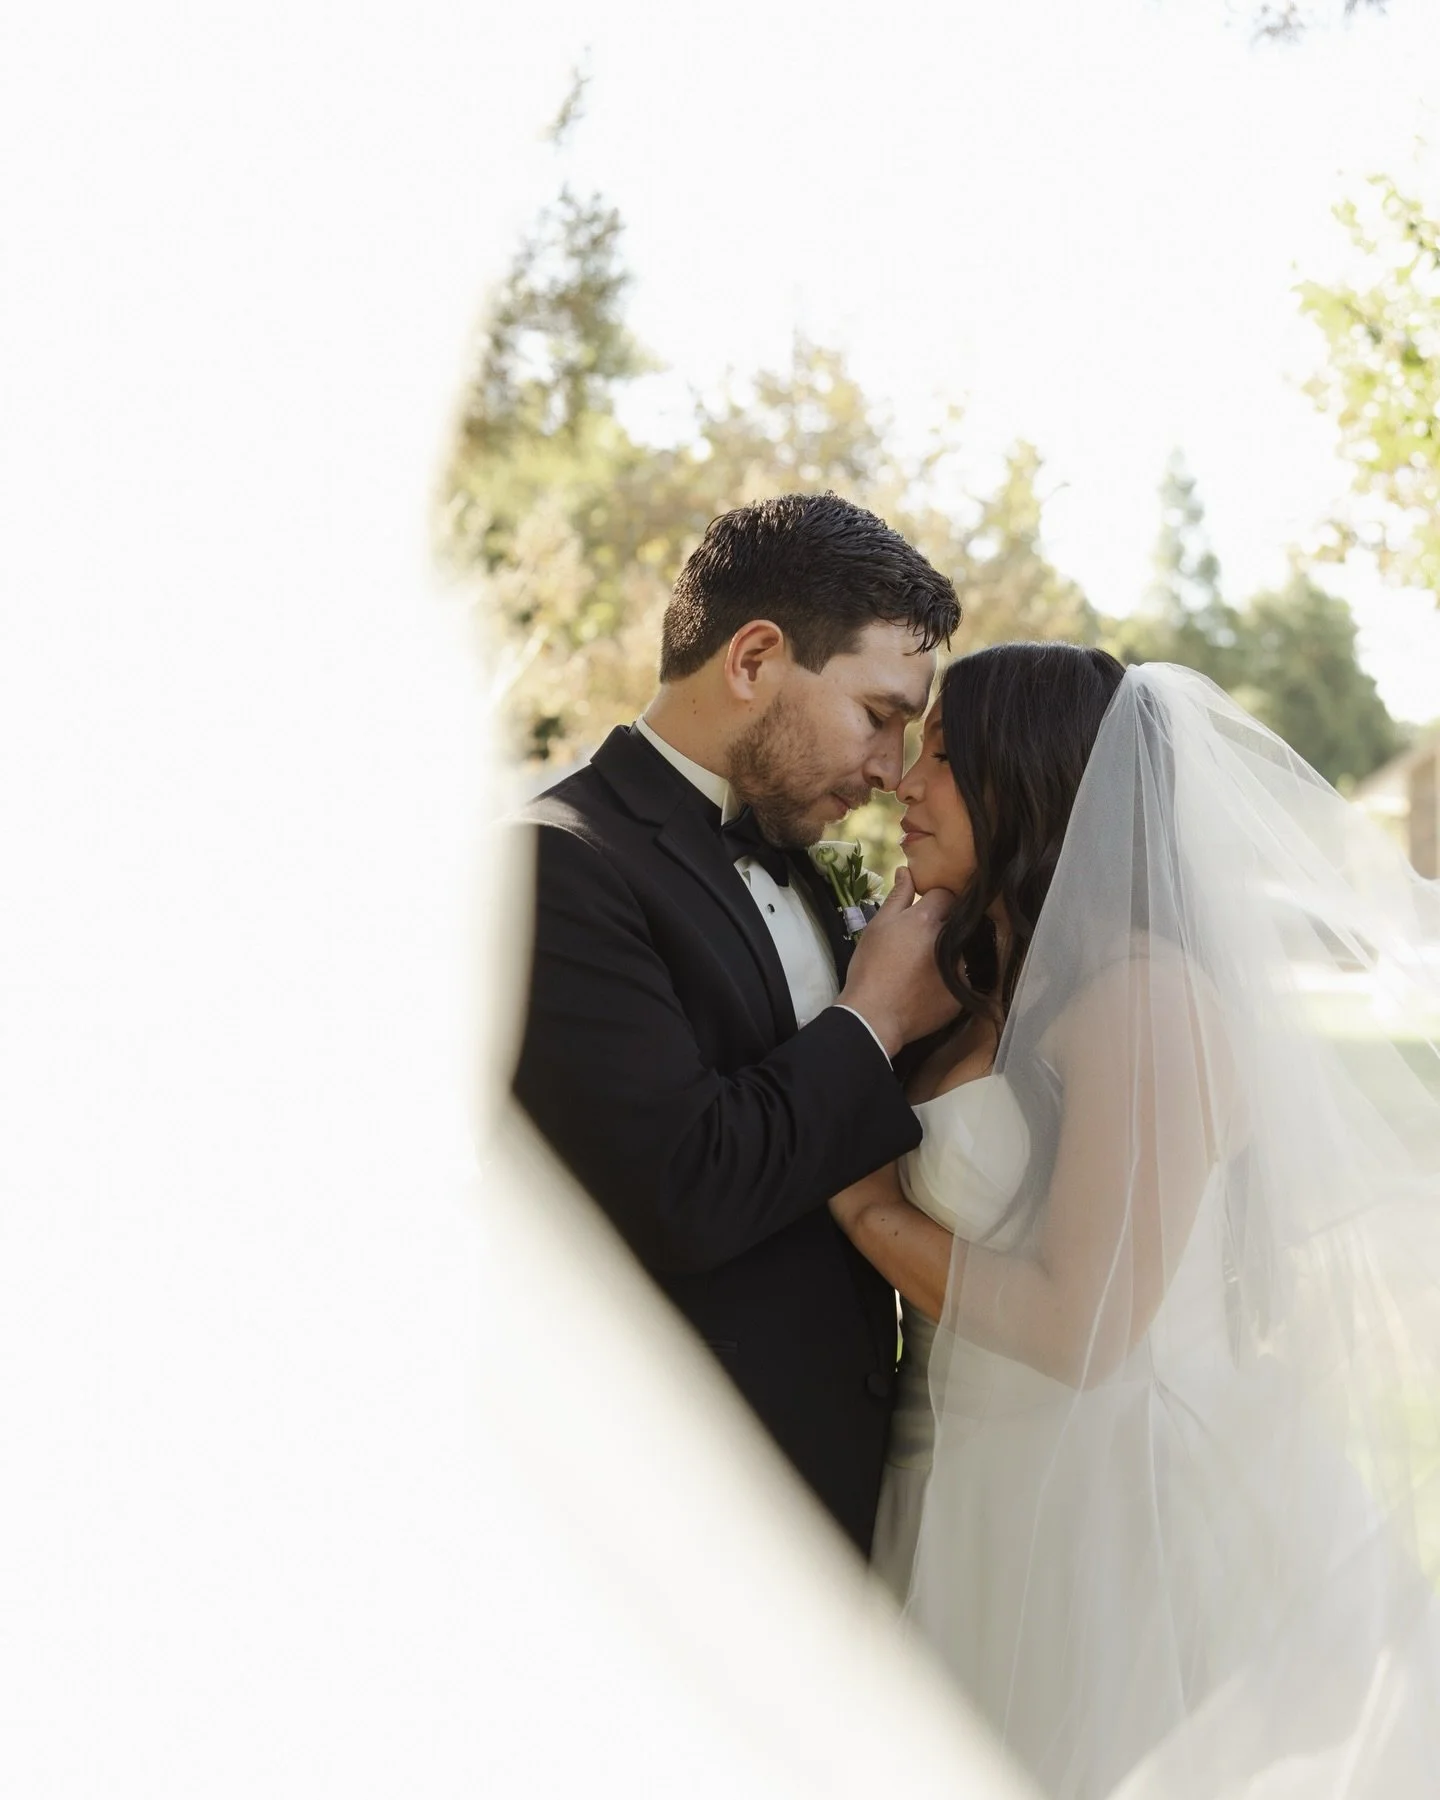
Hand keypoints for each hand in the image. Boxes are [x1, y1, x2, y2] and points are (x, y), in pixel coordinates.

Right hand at [836, 867, 960, 1056]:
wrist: (874, 1016)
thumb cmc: (870, 968)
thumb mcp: (878, 926)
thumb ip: (897, 897)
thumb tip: (907, 871)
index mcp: (927, 919)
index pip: (945, 895)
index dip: (934, 901)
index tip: (923, 913)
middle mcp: (949, 940)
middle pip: (957, 921)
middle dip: (945, 924)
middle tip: (923, 939)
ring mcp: (959, 968)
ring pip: (962, 948)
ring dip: (950, 951)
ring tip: (925, 966)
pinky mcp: (962, 992)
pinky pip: (962, 976)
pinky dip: (950, 978)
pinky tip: (930, 986)